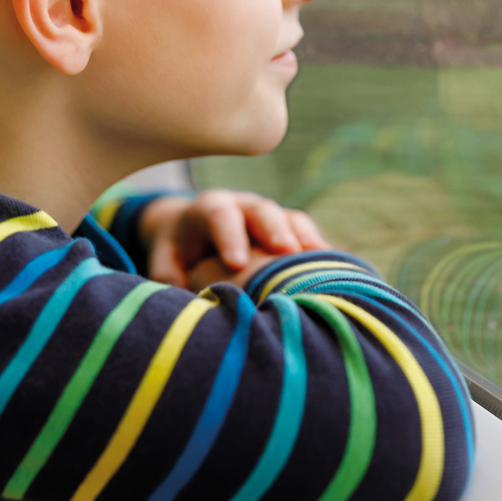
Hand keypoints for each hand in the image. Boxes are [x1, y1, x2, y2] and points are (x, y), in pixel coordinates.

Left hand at [138, 190, 327, 288]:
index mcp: (209, 209)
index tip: (236, 263)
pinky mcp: (288, 227)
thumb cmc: (177, 251)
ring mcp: (269, 214)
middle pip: (261, 210)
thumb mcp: (166, 260)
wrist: (194, 229)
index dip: (229, 236)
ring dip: (303, 238)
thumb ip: (169, 275)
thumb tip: (180, 294)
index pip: (219, 214)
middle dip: (274, 230)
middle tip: (285, 251)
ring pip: (289, 218)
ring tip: (319, 259)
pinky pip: (306, 232)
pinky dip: (319, 248)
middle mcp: (243, 206)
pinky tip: (336, 266)